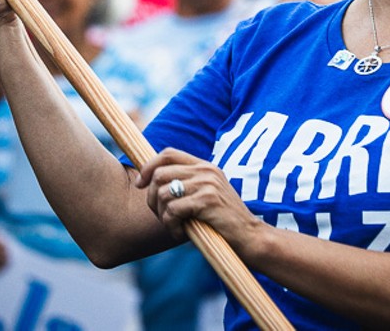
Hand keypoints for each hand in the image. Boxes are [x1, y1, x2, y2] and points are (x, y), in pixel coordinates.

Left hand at [137, 147, 267, 254]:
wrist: (250, 236)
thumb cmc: (222, 222)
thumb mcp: (205, 196)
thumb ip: (185, 186)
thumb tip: (148, 183)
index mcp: (205, 166)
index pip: (168, 153)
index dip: (148, 166)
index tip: (140, 184)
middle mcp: (206, 170)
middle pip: (160, 174)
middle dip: (151, 198)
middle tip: (161, 216)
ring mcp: (207, 184)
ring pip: (163, 193)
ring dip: (162, 215)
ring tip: (174, 226)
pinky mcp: (207, 200)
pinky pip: (172, 210)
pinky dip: (171, 226)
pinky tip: (181, 234)